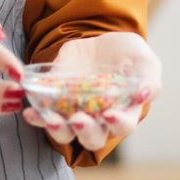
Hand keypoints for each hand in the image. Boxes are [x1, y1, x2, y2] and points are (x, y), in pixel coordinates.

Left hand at [20, 31, 160, 153]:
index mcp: (124, 113)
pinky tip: (30, 111)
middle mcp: (98, 119)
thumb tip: (144, 94)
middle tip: (77, 119)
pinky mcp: (55, 100)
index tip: (109, 113)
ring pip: (65, 132)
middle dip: (84, 130)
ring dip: (56, 129)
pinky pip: (44, 114)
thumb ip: (149, 80)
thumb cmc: (130, 56)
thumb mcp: (145, 62)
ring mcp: (75, 111)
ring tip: (49, 119)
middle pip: (91, 138)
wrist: (103, 41)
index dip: (116, 123)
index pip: (122, 126)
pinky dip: (36, 116)